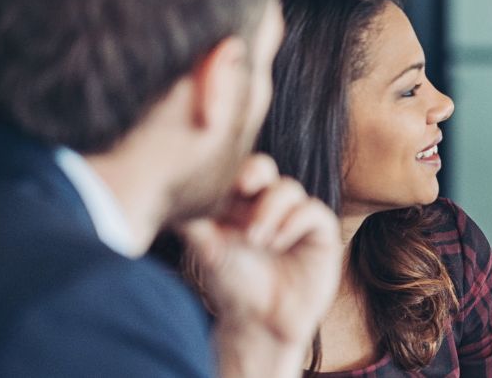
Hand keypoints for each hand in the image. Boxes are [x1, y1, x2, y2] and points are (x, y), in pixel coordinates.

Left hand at [180, 154, 342, 377]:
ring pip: (290, 189)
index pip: (239, 172)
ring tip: (256, 238)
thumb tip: (171, 199)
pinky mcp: (320, 234)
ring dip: (271, 208)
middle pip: (266, 169)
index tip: (227, 182)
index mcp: (240, 204)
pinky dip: (295, 220)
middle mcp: (269, 206)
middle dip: (255, 173)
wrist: (260, 322)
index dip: (235, 169)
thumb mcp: (209, 251)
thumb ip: (194, 223)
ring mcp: (296, 218)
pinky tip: (277, 241)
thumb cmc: (231, 286)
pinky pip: (313, 211)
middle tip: (243, 186)